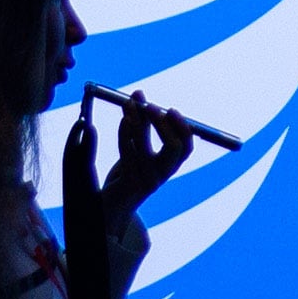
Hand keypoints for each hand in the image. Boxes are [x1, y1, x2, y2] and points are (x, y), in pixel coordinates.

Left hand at [87, 95, 197, 221]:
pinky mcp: (130, 183)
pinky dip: (126, 134)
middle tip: (150, 106)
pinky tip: (124, 121)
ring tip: (129, 104)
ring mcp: (147, 181)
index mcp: (170, 165)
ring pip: (146, 148)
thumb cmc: (126, 171)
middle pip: (174, 148)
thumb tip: (139, 95)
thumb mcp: (137, 147)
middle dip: (163, 124)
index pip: (186, 147)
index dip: (182, 128)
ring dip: (138, 122)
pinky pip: (128, 154)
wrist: (111, 203)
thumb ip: (141, 124)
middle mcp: (163, 174)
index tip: (170, 109)